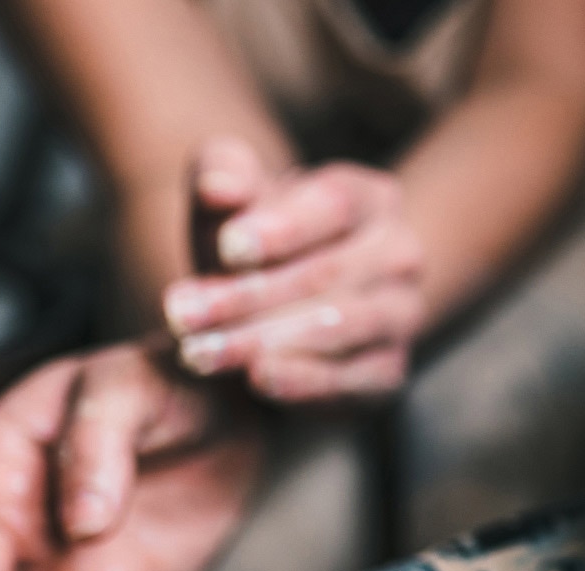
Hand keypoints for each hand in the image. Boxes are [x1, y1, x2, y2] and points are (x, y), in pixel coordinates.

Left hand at [163, 137, 425, 402]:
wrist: (283, 306)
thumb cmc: (256, 242)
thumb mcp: (232, 200)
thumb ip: (221, 175)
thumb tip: (218, 187)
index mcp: (371, 198)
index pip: (335, 203)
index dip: (282, 227)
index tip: (228, 247)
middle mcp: (400, 254)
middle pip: (329, 272)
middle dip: (247, 296)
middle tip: (182, 314)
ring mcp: (402, 314)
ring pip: (339, 327)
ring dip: (262, 341)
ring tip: (199, 352)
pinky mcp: (390, 370)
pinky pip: (353, 380)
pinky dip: (304, 382)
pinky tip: (255, 379)